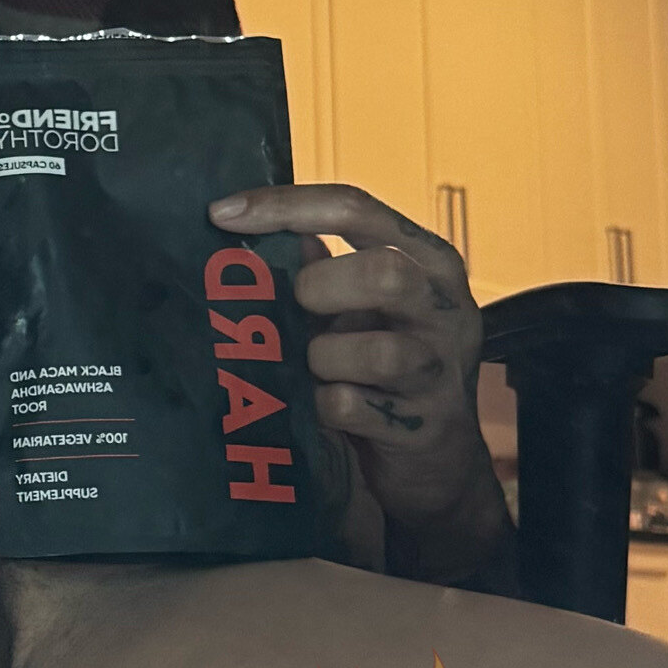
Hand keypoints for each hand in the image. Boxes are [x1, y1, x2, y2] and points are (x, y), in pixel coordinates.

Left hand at [205, 181, 516, 590]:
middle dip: (319, 289)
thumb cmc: (389, 369)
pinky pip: (350, 406)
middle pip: (383, 273)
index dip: (284, 206)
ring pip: (375, 352)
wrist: (439, 461)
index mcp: (428, 260)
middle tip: (298, 309)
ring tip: (316, 367)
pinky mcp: (423, 425)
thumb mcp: (365, 307)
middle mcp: (445, 306)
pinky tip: (321, 405)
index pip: (355, 208)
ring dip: (323, 359)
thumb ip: (322, 264)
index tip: (221, 213)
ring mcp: (441, 368)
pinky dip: (321, 405)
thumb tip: (252, 227)